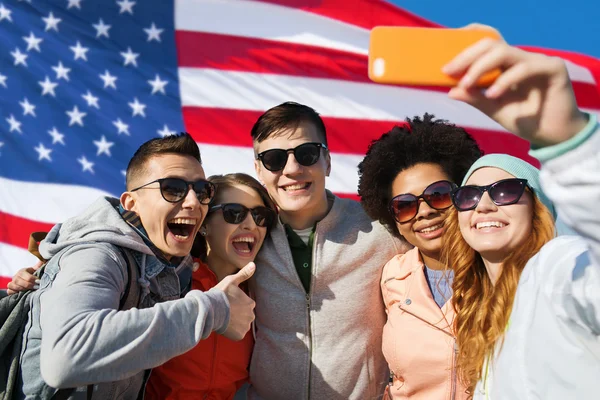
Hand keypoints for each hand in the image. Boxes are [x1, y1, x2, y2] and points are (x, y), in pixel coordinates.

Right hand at [7, 260, 42, 294]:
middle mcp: (15, 277)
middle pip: (18, 280)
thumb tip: (44, 260)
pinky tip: (22, 293)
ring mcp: (12, 283)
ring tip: (30, 290)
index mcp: (22, 271)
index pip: (24, 274)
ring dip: (22, 289)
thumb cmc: (33, 275)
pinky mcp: (10, 289)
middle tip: (36, 287)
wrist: (29, 282)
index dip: (32, 278)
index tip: (39, 281)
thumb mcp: (37, 270)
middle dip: (28, 284)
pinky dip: (14, 292)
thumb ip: (40, 265)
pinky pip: (9, 291)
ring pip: (12, 285)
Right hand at [215, 262, 255, 340]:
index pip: (246, 304)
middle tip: (226, 311)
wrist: (209, 310)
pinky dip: (232, 332)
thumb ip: (244, 274)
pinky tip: (225, 326)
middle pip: (245, 315)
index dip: (236, 304)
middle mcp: (251, 315)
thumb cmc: (220, 294)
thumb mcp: (231, 281)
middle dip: (237, 314)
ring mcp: (245, 326)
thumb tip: (253, 264)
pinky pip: (238, 334)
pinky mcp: (239, 335)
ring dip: (235, 323)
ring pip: (242, 325)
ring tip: (224, 318)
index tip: (228, 303)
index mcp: (250, 303)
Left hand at [443, 36, 588, 145]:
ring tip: (467, 84)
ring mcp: (537, 61)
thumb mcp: (494, 109)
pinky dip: (506, 80)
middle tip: (449, 71)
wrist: (554, 136)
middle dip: (467, 56)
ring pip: (504, 52)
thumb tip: (451, 91)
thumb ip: (475, 98)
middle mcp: (520, 59)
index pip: (486, 44)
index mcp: (506, 65)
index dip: (466, 46)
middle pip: (491, 44)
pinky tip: (493, 94)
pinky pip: (525, 68)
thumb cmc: (525, 120)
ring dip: (481, 67)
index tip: (445, 65)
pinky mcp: (553, 68)